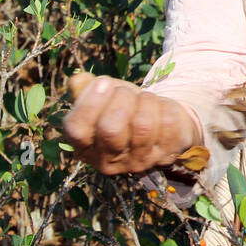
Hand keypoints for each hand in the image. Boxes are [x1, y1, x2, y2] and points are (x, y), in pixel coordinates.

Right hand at [63, 72, 200, 174]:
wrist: (159, 118)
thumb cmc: (124, 106)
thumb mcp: (102, 95)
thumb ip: (84, 86)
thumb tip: (78, 82)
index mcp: (85, 147)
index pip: (77, 130)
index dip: (89, 104)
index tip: (104, 82)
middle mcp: (108, 162)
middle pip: (111, 129)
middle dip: (122, 99)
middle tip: (126, 93)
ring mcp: (139, 163)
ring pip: (143, 125)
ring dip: (146, 100)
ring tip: (145, 99)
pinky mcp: (166, 156)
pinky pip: (168, 123)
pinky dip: (166, 106)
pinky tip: (161, 109)